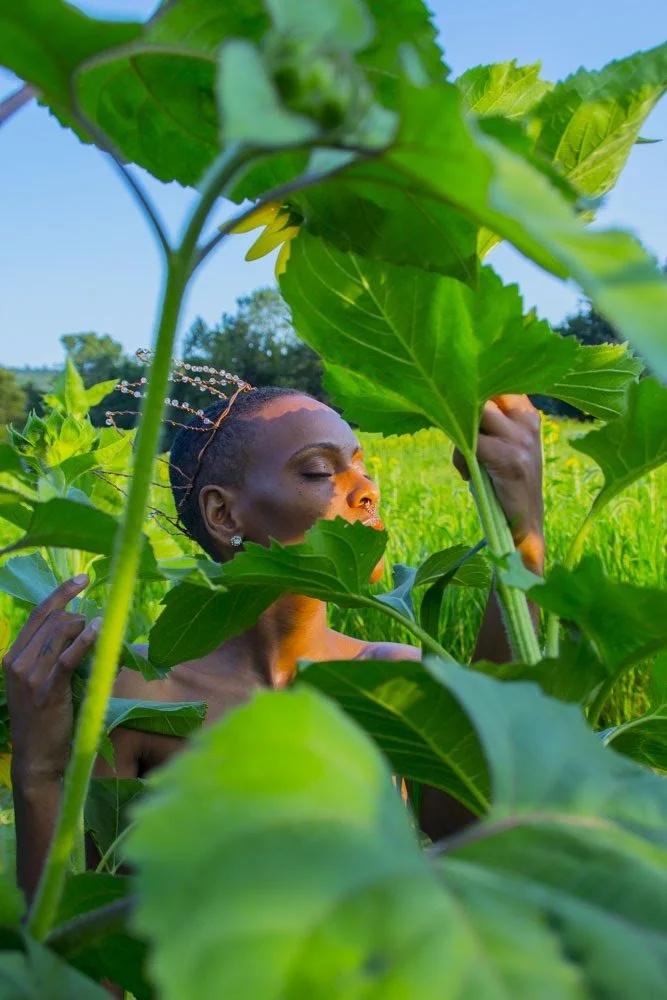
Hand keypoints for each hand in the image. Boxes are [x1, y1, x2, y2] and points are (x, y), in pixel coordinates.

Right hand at [2, 575, 100, 788]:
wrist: (36, 759)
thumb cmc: (44, 720)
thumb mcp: (40, 681)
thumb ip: (52, 654)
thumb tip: (83, 626)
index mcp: (12, 656)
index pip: (38, 613)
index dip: (61, 592)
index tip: (83, 578)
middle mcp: (16, 662)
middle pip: (52, 620)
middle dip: (79, 615)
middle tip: (96, 624)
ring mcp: (29, 677)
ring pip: (61, 633)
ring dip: (85, 627)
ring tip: (100, 633)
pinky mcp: (47, 691)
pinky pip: (68, 657)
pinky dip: (86, 640)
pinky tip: (99, 631)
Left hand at [454, 395, 543, 571]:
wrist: (525, 522)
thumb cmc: (505, 479)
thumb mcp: (501, 441)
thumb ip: (485, 419)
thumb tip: (449, 395)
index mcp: (527, 411)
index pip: (493, 382)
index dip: (470, 391)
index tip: (457, 407)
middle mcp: (527, 419)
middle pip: (479, 393)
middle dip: (460, 412)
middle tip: (459, 438)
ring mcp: (520, 438)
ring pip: (472, 415)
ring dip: (460, 436)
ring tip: (468, 461)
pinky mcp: (509, 459)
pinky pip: (470, 444)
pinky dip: (460, 459)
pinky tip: (469, 476)